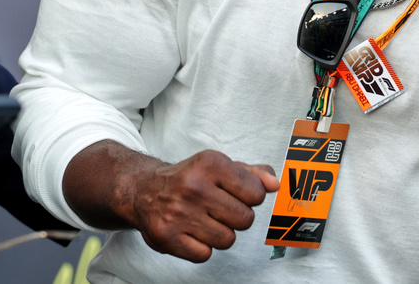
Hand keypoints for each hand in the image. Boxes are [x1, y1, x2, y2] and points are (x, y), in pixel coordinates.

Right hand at [124, 150, 278, 262]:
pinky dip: (201, 247)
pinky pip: (205, 255)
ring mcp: (179, 213)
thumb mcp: (219, 166)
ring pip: (227, 240)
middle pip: (245, 219)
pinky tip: (190, 231)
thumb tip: (275, 184)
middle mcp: (193, 186)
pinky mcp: (167, 237)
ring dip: (219, 233)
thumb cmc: (189, 179)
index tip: (234, 193)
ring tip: (203, 219)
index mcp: (209, 163)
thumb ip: (252, 173)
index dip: (249, 197)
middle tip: (217, 208)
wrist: (144, 191)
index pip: (256, 193)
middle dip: (236, 217)